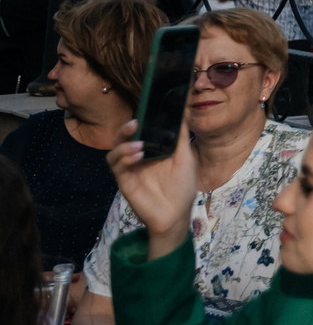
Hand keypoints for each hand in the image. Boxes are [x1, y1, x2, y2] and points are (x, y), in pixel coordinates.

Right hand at [107, 117, 201, 258]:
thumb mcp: (185, 157)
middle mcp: (138, 158)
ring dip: (123, 146)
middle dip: (124, 130)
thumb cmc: (183, 185)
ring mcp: (130, 170)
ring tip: (139, 145)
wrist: (176, 213)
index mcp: (152, 150)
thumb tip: (182, 113)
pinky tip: (138, 155)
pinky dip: (124, 158)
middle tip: (134, 123)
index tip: (144, 111)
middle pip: (122, 140)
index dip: (139, 121)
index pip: (139, 132)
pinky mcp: (125, 182)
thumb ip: (180, 137)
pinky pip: (117, 168)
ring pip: (114, 153)